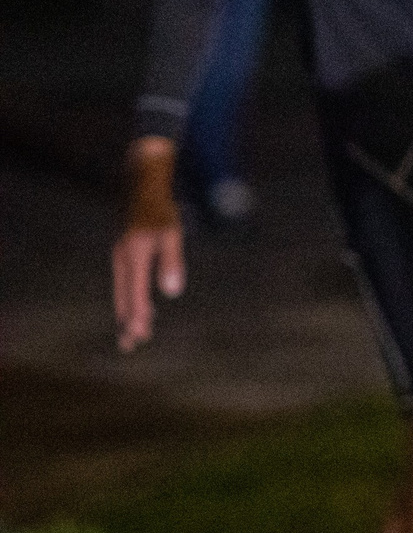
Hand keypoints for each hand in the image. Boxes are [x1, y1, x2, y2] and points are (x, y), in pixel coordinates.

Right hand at [111, 137, 185, 350]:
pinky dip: (130, 298)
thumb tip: (172, 292)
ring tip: (134, 333)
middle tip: (130, 345)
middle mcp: (122, 259)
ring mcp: (120, 256)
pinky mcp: (124, 254)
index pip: (135, 293)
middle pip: (124, 297)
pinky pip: (126, 282)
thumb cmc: (161, 210)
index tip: (140, 334)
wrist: (143, 187)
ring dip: (128, 312)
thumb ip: (172, 262)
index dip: (138, 315)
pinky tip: (140, 306)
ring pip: (123, 291)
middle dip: (128, 321)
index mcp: (133, 256)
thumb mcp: (172, 234)